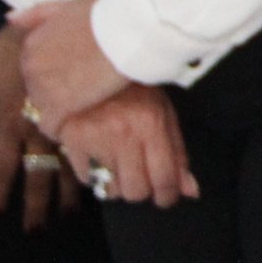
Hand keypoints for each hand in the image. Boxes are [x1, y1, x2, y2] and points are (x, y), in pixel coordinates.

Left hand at [0, 25, 77, 231]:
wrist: (71, 24)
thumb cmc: (20, 44)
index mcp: (12, 119)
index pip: (2, 164)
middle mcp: (40, 129)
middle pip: (37, 175)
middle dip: (35, 205)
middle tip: (34, 231)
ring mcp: (70, 125)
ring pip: (68, 167)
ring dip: (68, 194)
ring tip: (68, 216)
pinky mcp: (94, 116)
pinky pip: (94, 149)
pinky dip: (97, 168)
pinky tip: (102, 183)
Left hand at [11, 0, 128, 131]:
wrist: (126, 31)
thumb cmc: (105, 15)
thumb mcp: (66, 6)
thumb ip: (35, 13)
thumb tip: (10, 19)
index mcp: (31, 44)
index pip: (32, 69)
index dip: (53, 75)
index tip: (74, 75)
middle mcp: (30, 67)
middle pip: (35, 90)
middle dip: (54, 94)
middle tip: (82, 92)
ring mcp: (42, 88)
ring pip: (41, 110)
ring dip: (59, 112)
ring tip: (84, 107)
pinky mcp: (58, 107)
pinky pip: (52, 126)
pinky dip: (63, 127)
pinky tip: (80, 120)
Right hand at [54, 84, 199, 206]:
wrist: (90, 65)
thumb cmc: (133, 90)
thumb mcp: (163, 112)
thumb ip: (177, 152)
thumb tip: (191, 190)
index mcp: (151, 125)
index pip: (164, 177)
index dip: (168, 196)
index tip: (167, 197)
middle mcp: (124, 135)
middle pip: (136, 191)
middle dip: (143, 191)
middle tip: (143, 180)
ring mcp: (95, 140)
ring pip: (111, 190)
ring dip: (119, 186)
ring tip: (121, 168)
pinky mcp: (71, 143)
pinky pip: (87, 179)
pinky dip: (96, 177)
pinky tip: (101, 159)